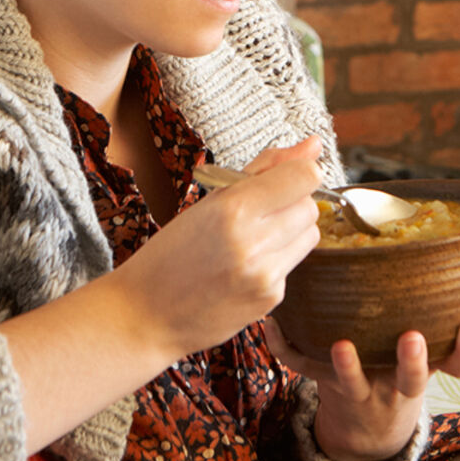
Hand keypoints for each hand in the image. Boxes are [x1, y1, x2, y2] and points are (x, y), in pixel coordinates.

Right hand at [108, 138, 323, 358]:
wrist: (146, 315)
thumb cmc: (171, 253)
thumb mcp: (208, 202)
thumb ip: (264, 170)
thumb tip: (313, 145)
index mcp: (232, 209)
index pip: (304, 177)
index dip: (298, 173)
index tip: (283, 178)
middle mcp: (252, 242)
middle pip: (310, 206)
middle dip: (291, 203)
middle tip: (257, 212)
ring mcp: (265, 274)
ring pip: (310, 234)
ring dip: (291, 230)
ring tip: (253, 239)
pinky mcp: (271, 298)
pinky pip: (294, 264)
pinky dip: (278, 259)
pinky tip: (246, 267)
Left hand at [265, 318, 459, 460]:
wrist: (365, 431)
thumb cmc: (395, 374)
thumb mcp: (423, 359)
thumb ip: (434, 319)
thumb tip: (443, 252)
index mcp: (423, 371)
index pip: (458, 365)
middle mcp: (396, 385)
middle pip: (411, 380)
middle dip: (413, 360)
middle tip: (413, 338)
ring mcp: (361, 391)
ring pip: (355, 383)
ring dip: (349, 365)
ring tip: (342, 346)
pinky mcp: (327, 386)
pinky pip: (304, 369)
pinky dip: (285, 348)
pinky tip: (271, 326)